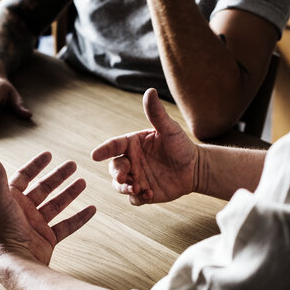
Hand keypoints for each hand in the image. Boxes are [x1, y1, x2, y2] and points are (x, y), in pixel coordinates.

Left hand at [0, 151, 95, 267]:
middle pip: (43, 189)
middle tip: (73, 164)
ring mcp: (37, 226)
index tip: (49, 155)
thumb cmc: (6, 230)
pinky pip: (67, 226)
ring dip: (70, 193)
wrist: (16, 261)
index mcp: (11, 200)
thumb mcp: (0, 198)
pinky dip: (79, 218)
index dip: (35, 165)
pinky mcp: (48, 239)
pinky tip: (92, 209)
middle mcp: (24, 212)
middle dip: (58, 176)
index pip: (24, 177)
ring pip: (56, 205)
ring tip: (83, 182)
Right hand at [91, 88, 198, 204]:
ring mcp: (136, 178)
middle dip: (116, 173)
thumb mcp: (169, 129)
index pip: (113, 146)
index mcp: (132, 144)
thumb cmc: (181, 145)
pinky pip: (134, 199)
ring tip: (137, 188)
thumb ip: (157, 114)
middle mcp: (131, 161)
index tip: (95, 155)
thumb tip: (150, 91)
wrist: (195, 168)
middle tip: (124, 178)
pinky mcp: (143, 193)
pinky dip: (137, 198)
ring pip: (119, 185)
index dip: (103, 150)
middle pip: (114, 168)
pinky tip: (149, 194)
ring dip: (124, 188)